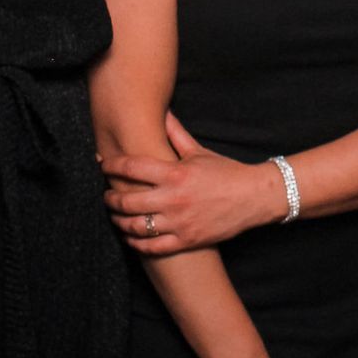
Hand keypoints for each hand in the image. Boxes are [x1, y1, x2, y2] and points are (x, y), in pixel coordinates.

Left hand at [102, 114, 276, 254]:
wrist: (254, 197)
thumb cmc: (226, 172)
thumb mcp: (198, 151)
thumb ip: (175, 133)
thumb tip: (162, 111)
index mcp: (175, 173)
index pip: (132, 167)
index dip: (112, 165)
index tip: (104, 165)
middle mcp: (174, 199)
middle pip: (128, 201)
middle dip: (110, 198)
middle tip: (106, 196)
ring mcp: (179, 222)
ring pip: (136, 227)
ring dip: (120, 222)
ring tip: (116, 216)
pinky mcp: (186, 240)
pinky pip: (153, 247)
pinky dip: (137, 243)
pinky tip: (132, 237)